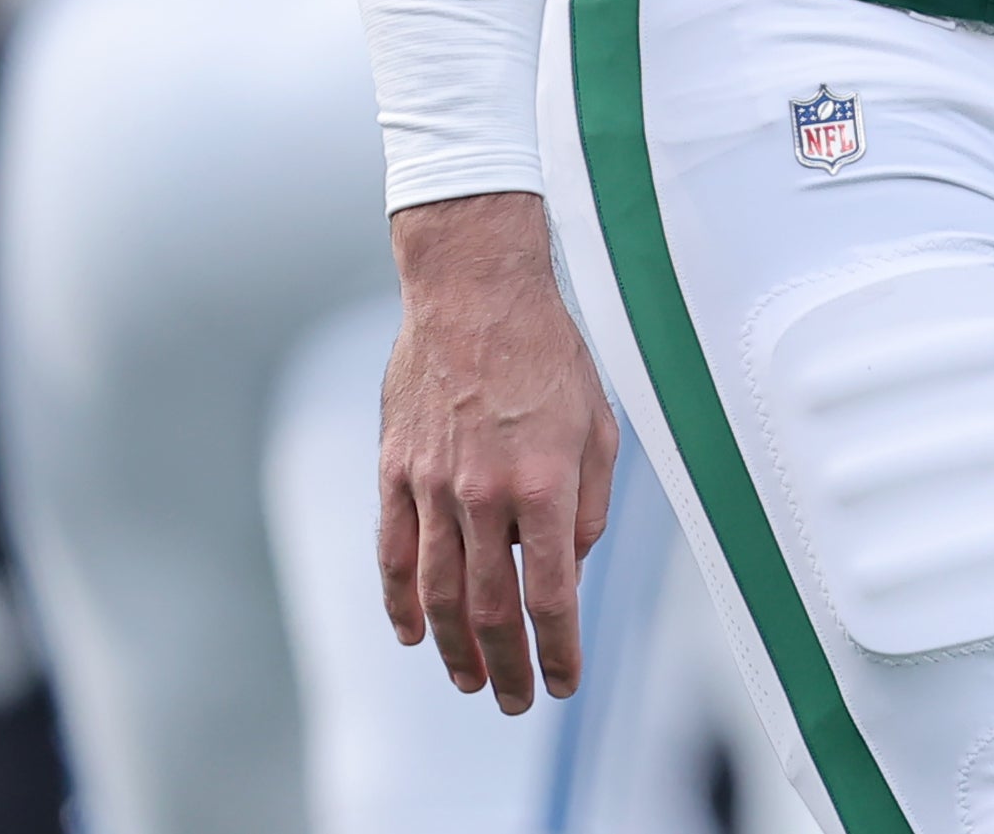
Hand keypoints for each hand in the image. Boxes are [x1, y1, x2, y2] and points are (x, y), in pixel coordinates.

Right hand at [379, 191, 615, 712]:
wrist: (473, 292)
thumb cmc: (548, 353)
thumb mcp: (599, 424)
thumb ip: (589, 503)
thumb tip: (571, 568)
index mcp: (545, 483)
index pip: (552, 595)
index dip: (558, 650)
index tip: (563, 683)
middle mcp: (485, 493)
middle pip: (490, 608)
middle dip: (506, 665)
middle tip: (513, 701)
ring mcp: (432, 484)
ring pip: (437, 591)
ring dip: (453, 647)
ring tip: (470, 680)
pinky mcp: (396, 469)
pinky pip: (394, 550)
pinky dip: (400, 600)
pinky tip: (411, 632)